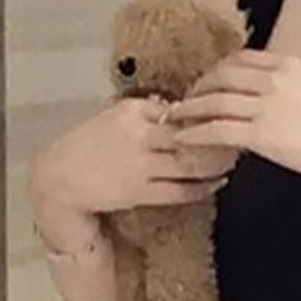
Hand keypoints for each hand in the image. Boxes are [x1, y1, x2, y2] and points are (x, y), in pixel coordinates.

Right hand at [27, 95, 237, 221]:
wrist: (58, 178)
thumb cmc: (88, 145)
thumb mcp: (114, 116)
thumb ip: (148, 112)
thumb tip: (186, 109)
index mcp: (131, 110)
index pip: (180, 109)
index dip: (207, 113)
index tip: (228, 113)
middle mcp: (137, 135)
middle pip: (191, 135)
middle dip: (220, 136)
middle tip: (242, 136)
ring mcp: (139, 165)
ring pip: (191, 163)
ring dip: (217, 163)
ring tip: (235, 159)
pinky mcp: (140, 191)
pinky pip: (181, 190)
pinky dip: (203, 187)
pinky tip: (217, 182)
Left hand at [167, 50, 300, 181]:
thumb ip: (289, 84)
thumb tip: (268, 89)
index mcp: (287, 65)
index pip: (241, 58)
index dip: (219, 68)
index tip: (209, 79)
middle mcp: (274, 80)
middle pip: (222, 76)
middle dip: (199, 87)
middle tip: (186, 98)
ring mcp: (266, 106)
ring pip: (215, 101)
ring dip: (191, 109)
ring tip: (176, 118)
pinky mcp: (260, 134)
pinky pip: (218, 129)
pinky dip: (196, 133)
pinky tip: (184, 139)